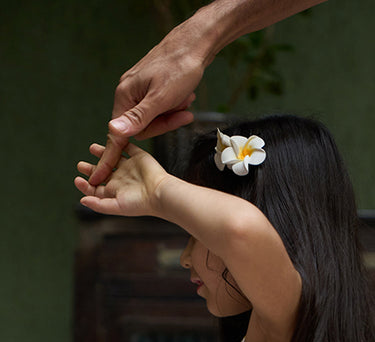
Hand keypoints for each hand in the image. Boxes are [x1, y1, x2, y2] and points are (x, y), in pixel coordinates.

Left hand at [75, 143, 169, 217]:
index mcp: (115, 192)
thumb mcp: (116, 206)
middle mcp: (121, 179)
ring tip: (92, 148)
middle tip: (80, 165)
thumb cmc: (140, 203)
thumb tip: (82, 201)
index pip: (97, 188)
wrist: (160, 192)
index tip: (77, 179)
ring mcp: (129, 167)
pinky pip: (127, 147)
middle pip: (102, 173)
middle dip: (91, 169)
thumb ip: (99, 205)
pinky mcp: (138, 156)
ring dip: (102, 153)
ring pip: (113, 158)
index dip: (86, 185)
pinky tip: (112, 139)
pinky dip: (120, 142)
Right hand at [88, 24, 204, 186]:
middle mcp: (128, 94)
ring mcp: (139, 91)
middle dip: (164, 123)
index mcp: (125, 96)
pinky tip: (185, 97)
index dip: (109, 158)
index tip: (99, 180)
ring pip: (154, 119)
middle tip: (183, 113)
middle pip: (142, 128)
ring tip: (186, 99)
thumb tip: (115, 133)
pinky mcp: (151, 89)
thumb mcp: (161, 98)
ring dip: (172, 113)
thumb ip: (139, 118)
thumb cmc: (179, 69)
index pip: (116, 135)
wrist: (194, 46)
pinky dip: (174, 106)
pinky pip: (161, 109)